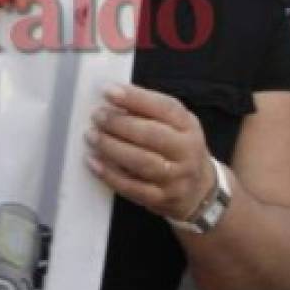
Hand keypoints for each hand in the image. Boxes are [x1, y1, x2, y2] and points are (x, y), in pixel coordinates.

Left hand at [85, 84, 214, 222]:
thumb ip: (148, 111)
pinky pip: (132, 187)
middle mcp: (185, 151)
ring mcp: (174, 177)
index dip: (135, 98)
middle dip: (120, 123)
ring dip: (112, 147)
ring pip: (142, 162)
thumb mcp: (174, 124)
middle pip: (152, 135)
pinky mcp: (160, 198)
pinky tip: (94, 162)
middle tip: (97, 116)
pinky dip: (110, 174)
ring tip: (92, 136)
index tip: (108, 91)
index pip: (164, 108)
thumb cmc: (176, 148)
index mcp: (188, 126)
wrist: (198, 190)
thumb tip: (112, 99)